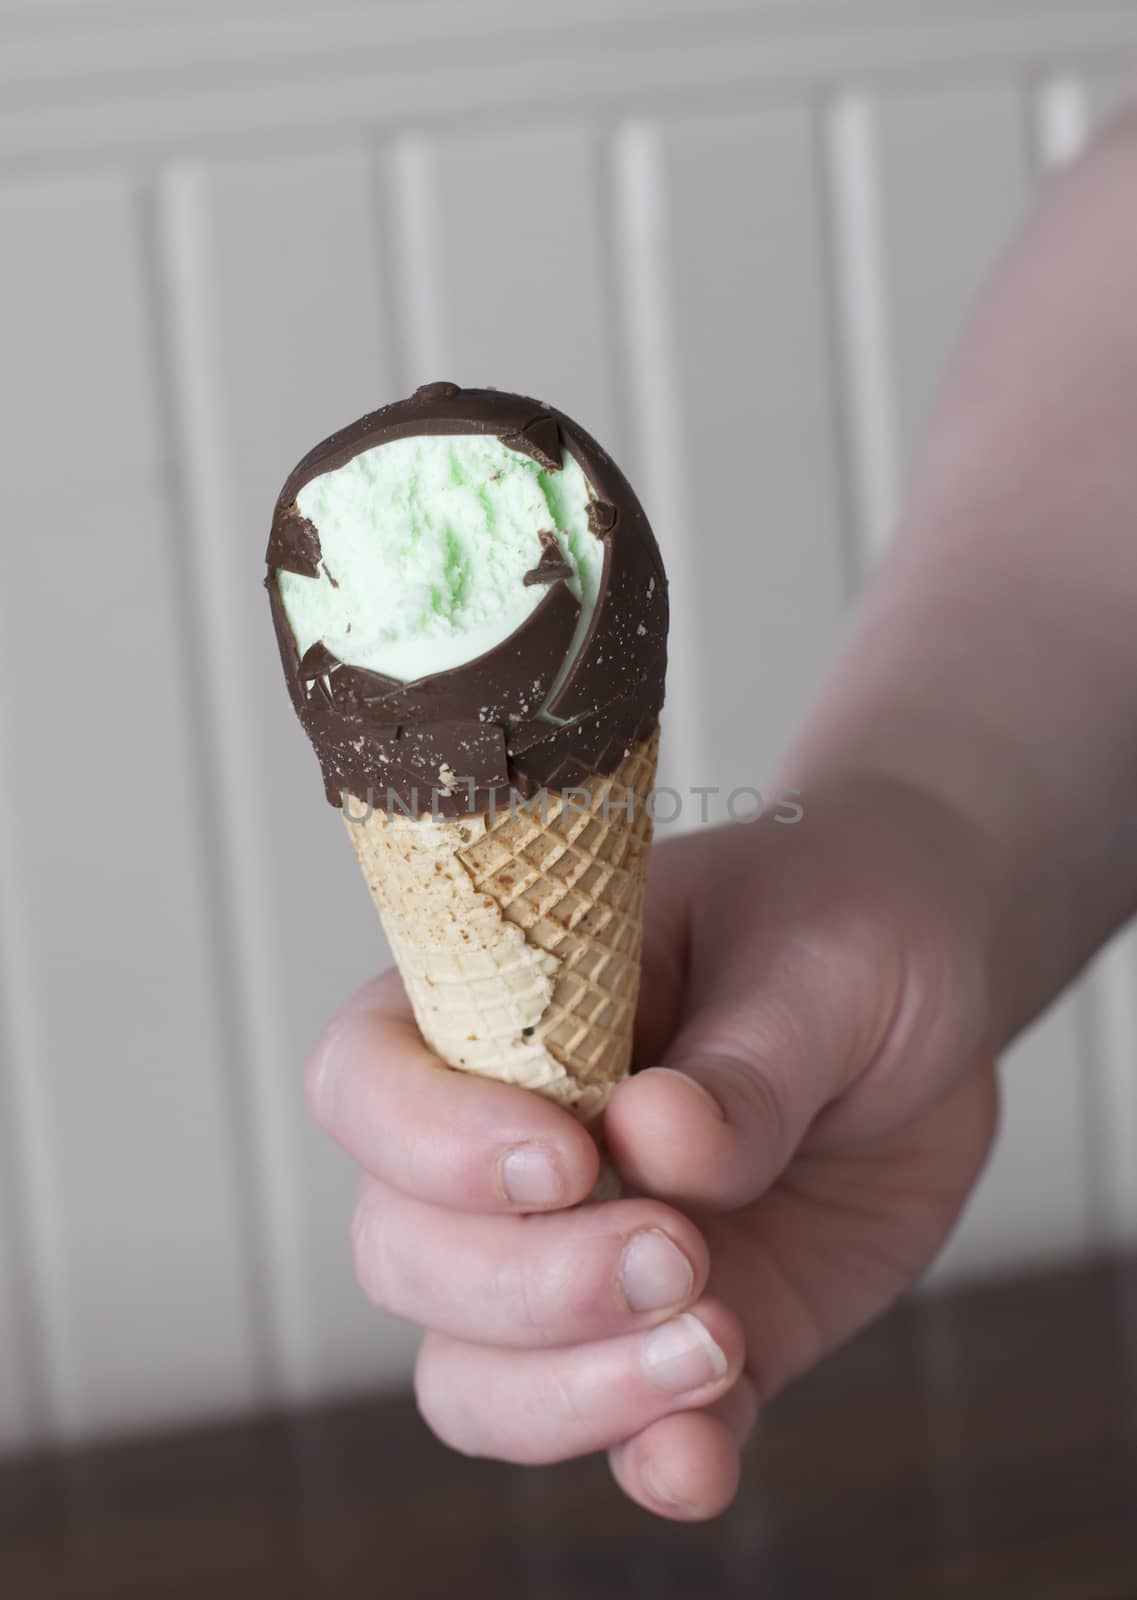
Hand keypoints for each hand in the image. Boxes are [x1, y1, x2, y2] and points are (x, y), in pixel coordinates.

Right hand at [306, 776, 998, 1520]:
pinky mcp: (675, 1343)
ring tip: (719, 1342)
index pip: (366, 1081)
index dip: (427, 1138)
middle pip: (403, 1252)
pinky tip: (706, 1455)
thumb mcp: (814, 960)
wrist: (933, 1009)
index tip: (567, 1155)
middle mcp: (506, 1147)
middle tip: (681, 1247)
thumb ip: (742, 1060)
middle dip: (524, 1282)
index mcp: (498, 1009)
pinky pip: (626, 1440)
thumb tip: (656, 1140)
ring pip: (474, 1376)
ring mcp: (582, 1257)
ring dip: (571, 1391)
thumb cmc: (839, 929)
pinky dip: (653, 1465)